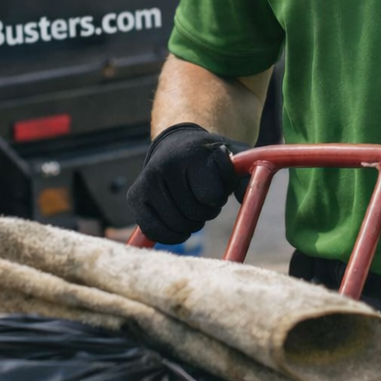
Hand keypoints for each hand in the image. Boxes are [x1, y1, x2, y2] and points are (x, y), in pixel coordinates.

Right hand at [127, 123, 247, 244]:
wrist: (177, 145)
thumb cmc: (211, 156)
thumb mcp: (234, 158)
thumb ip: (245, 176)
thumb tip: (245, 198)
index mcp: (192, 153)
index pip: (211, 195)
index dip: (218, 197)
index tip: (217, 185)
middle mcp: (164, 165)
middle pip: (195, 213)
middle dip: (206, 211)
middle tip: (203, 197)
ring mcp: (146, 180)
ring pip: (178, 225)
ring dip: (191, 223)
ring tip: (190, 204)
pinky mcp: (135, 196)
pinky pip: (155, 231)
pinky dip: (171, 235)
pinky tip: (178, 225)